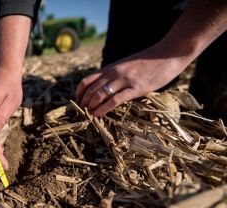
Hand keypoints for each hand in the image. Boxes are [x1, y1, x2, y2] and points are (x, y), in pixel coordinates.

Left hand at [75, 46, 190, 115]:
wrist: (168, 53)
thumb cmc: (148, 61)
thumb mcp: (126, 65)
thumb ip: (114, 74)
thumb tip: (105, 86)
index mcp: (110, 68)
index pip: (87, 81)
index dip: (79, 93)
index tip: (78, 102)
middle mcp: (114, 73)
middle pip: (90, 89)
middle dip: (83, 102)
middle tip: (81, 112)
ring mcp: (124, 80)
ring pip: (99, 94)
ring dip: (91, 106)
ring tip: (88, 114)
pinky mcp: (136, 88)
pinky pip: (115, 100)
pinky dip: (103, 108)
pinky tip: (98, 114)